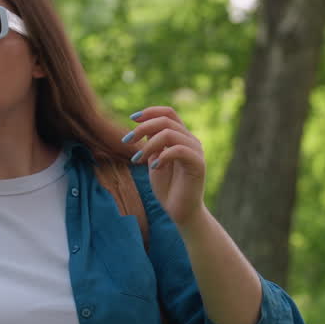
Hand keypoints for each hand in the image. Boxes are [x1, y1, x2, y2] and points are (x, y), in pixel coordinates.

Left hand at [125, 106, 207, 227]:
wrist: (181, 212)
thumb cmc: (168, 188)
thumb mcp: (154, 160)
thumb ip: (152, 143)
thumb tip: (142, 126)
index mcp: (181, 137)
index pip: (168, 113)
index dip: (150, 112)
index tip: (132, 119)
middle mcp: (190, 140)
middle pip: (166, 120)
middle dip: (142, 128)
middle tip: (127, 141)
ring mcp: (196, 151)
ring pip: (170, 133)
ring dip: (148, 145)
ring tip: (138, 160)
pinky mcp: (198, 164)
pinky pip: (179, 150)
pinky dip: (162, 155)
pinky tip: (154, 167)